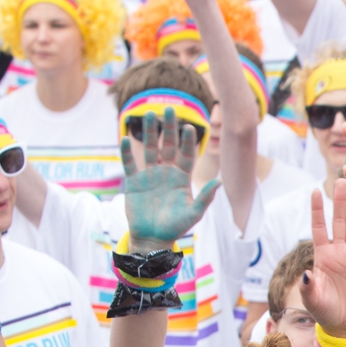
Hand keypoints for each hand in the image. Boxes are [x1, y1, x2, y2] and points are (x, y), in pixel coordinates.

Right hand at [122, 109, 219, 250]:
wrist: (153, 237)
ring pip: (150, 149)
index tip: (189, 127)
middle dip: (169, 128)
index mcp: (182, 178)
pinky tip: (126, 138)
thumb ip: (205, 197)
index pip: (186, 155)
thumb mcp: (193, 213)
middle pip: (168, 145)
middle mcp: (166, 172)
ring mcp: (150, 175)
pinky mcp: (134, 181)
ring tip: (149, 114)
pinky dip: (127, 152)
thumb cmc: (176, 226)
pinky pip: (131, 163)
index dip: (187, 141)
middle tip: (170, 109)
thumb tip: (219, 181)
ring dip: (149, 132)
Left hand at [304, 181, 345, 335]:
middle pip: (339, 222)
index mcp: (322, 257)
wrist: (345, 324)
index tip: (315, 191)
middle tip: (342, 180)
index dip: (317, 210)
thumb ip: (308, 287)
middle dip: (339, 202)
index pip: (319, 228)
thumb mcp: (312, 299)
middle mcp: (338, 253)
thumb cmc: (325, 312)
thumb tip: (305, 274)